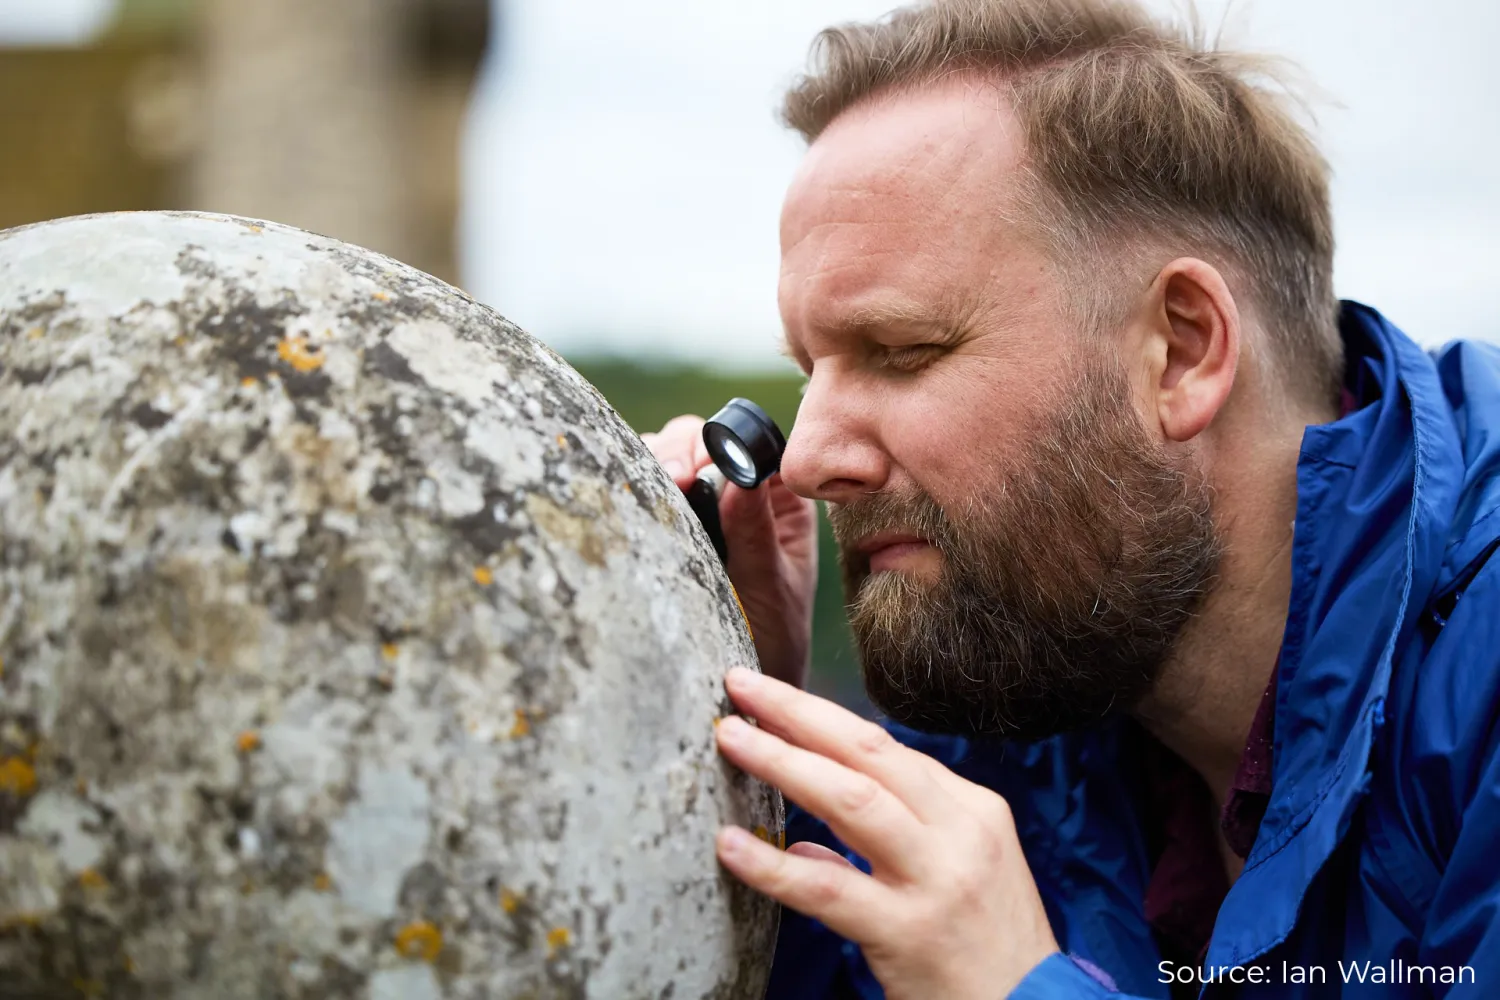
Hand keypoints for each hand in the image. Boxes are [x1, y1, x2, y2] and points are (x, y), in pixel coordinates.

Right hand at [641, 416, 817, 688]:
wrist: (742, 686)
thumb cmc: (772, 638)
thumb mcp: (770, 587)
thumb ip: (755, 534)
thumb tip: (742, 475)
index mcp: (776, 499)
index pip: (746, 443)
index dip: (715, 444)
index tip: (694, 471)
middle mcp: (737, 493)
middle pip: (696, 440)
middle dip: (675, 452)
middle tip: (668, 481)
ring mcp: (698, 507)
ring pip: (662, 457)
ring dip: (648, 467)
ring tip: (648, 498)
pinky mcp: (666, 525)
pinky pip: (640, 490)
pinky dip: (630, 490)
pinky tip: (629, 509)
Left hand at [713, 668, 1059, 999]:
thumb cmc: (988, 943)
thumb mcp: (955, 872)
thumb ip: (889, 844)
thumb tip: (802, 842)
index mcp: (971, 808)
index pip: (885, 747)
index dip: (819, 718)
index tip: (768, 697)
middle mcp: (959, 832)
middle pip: (866, 752)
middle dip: (798, 713)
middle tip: (741, 685)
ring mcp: (935, 880)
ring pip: (849, 801)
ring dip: (782, 762)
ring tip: (731, 739)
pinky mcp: (909, 933)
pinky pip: (828, 890)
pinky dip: (773, 866)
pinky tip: (731, 846)